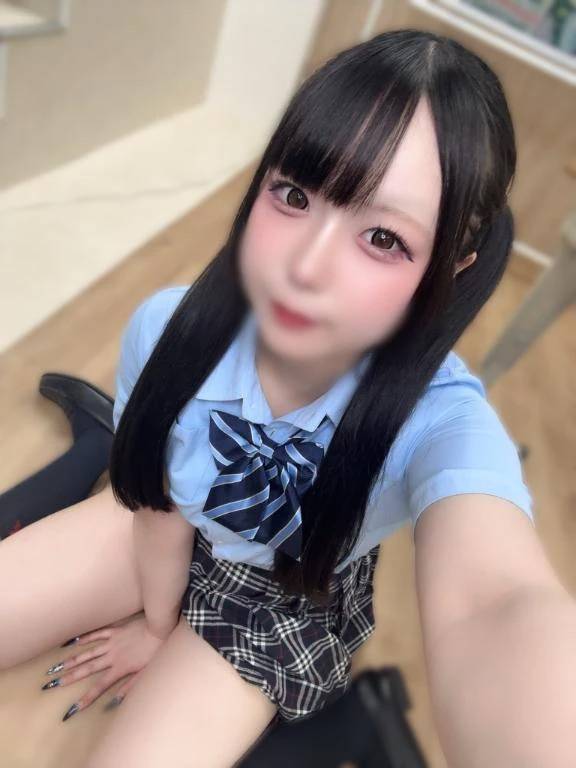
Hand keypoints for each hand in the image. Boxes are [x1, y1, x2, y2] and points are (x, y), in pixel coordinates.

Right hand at [42, 613, 170, 720]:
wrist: (161, 628)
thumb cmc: (157, 652)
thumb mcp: (146, 673)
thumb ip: (130, 687)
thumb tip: (114, 701)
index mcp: (120, 668)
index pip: (100, 687)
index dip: (86, 698)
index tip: (73, 708)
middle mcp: (112, 656)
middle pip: (88, 668)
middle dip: (70, 677)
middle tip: (53, 683)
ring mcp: (112, 642)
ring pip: (89, 652)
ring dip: (73, 659)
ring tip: (58, 665)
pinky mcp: (116, 630)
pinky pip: (98, 634)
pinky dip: (86, 638)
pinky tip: (74, 642)